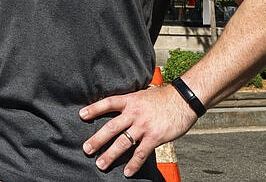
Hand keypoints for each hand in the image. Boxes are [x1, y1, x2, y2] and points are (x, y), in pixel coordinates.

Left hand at [79, 85, 197, 176]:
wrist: (184, 99)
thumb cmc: (164, 97)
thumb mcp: (144, 94)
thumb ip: (131, 102)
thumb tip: (121, 108)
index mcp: (130, 101)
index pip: (108, 103)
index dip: (94, 109)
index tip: (81, 115)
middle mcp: (134, 113)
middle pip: (111, 127)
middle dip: (97, 140)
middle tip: (86, 149)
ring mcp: (144, 126)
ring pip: (123, 143)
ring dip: (110, 155)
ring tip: (100, 164)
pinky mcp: (155, 137)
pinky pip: (141, 153)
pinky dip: (133, 164)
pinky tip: (127, 172)